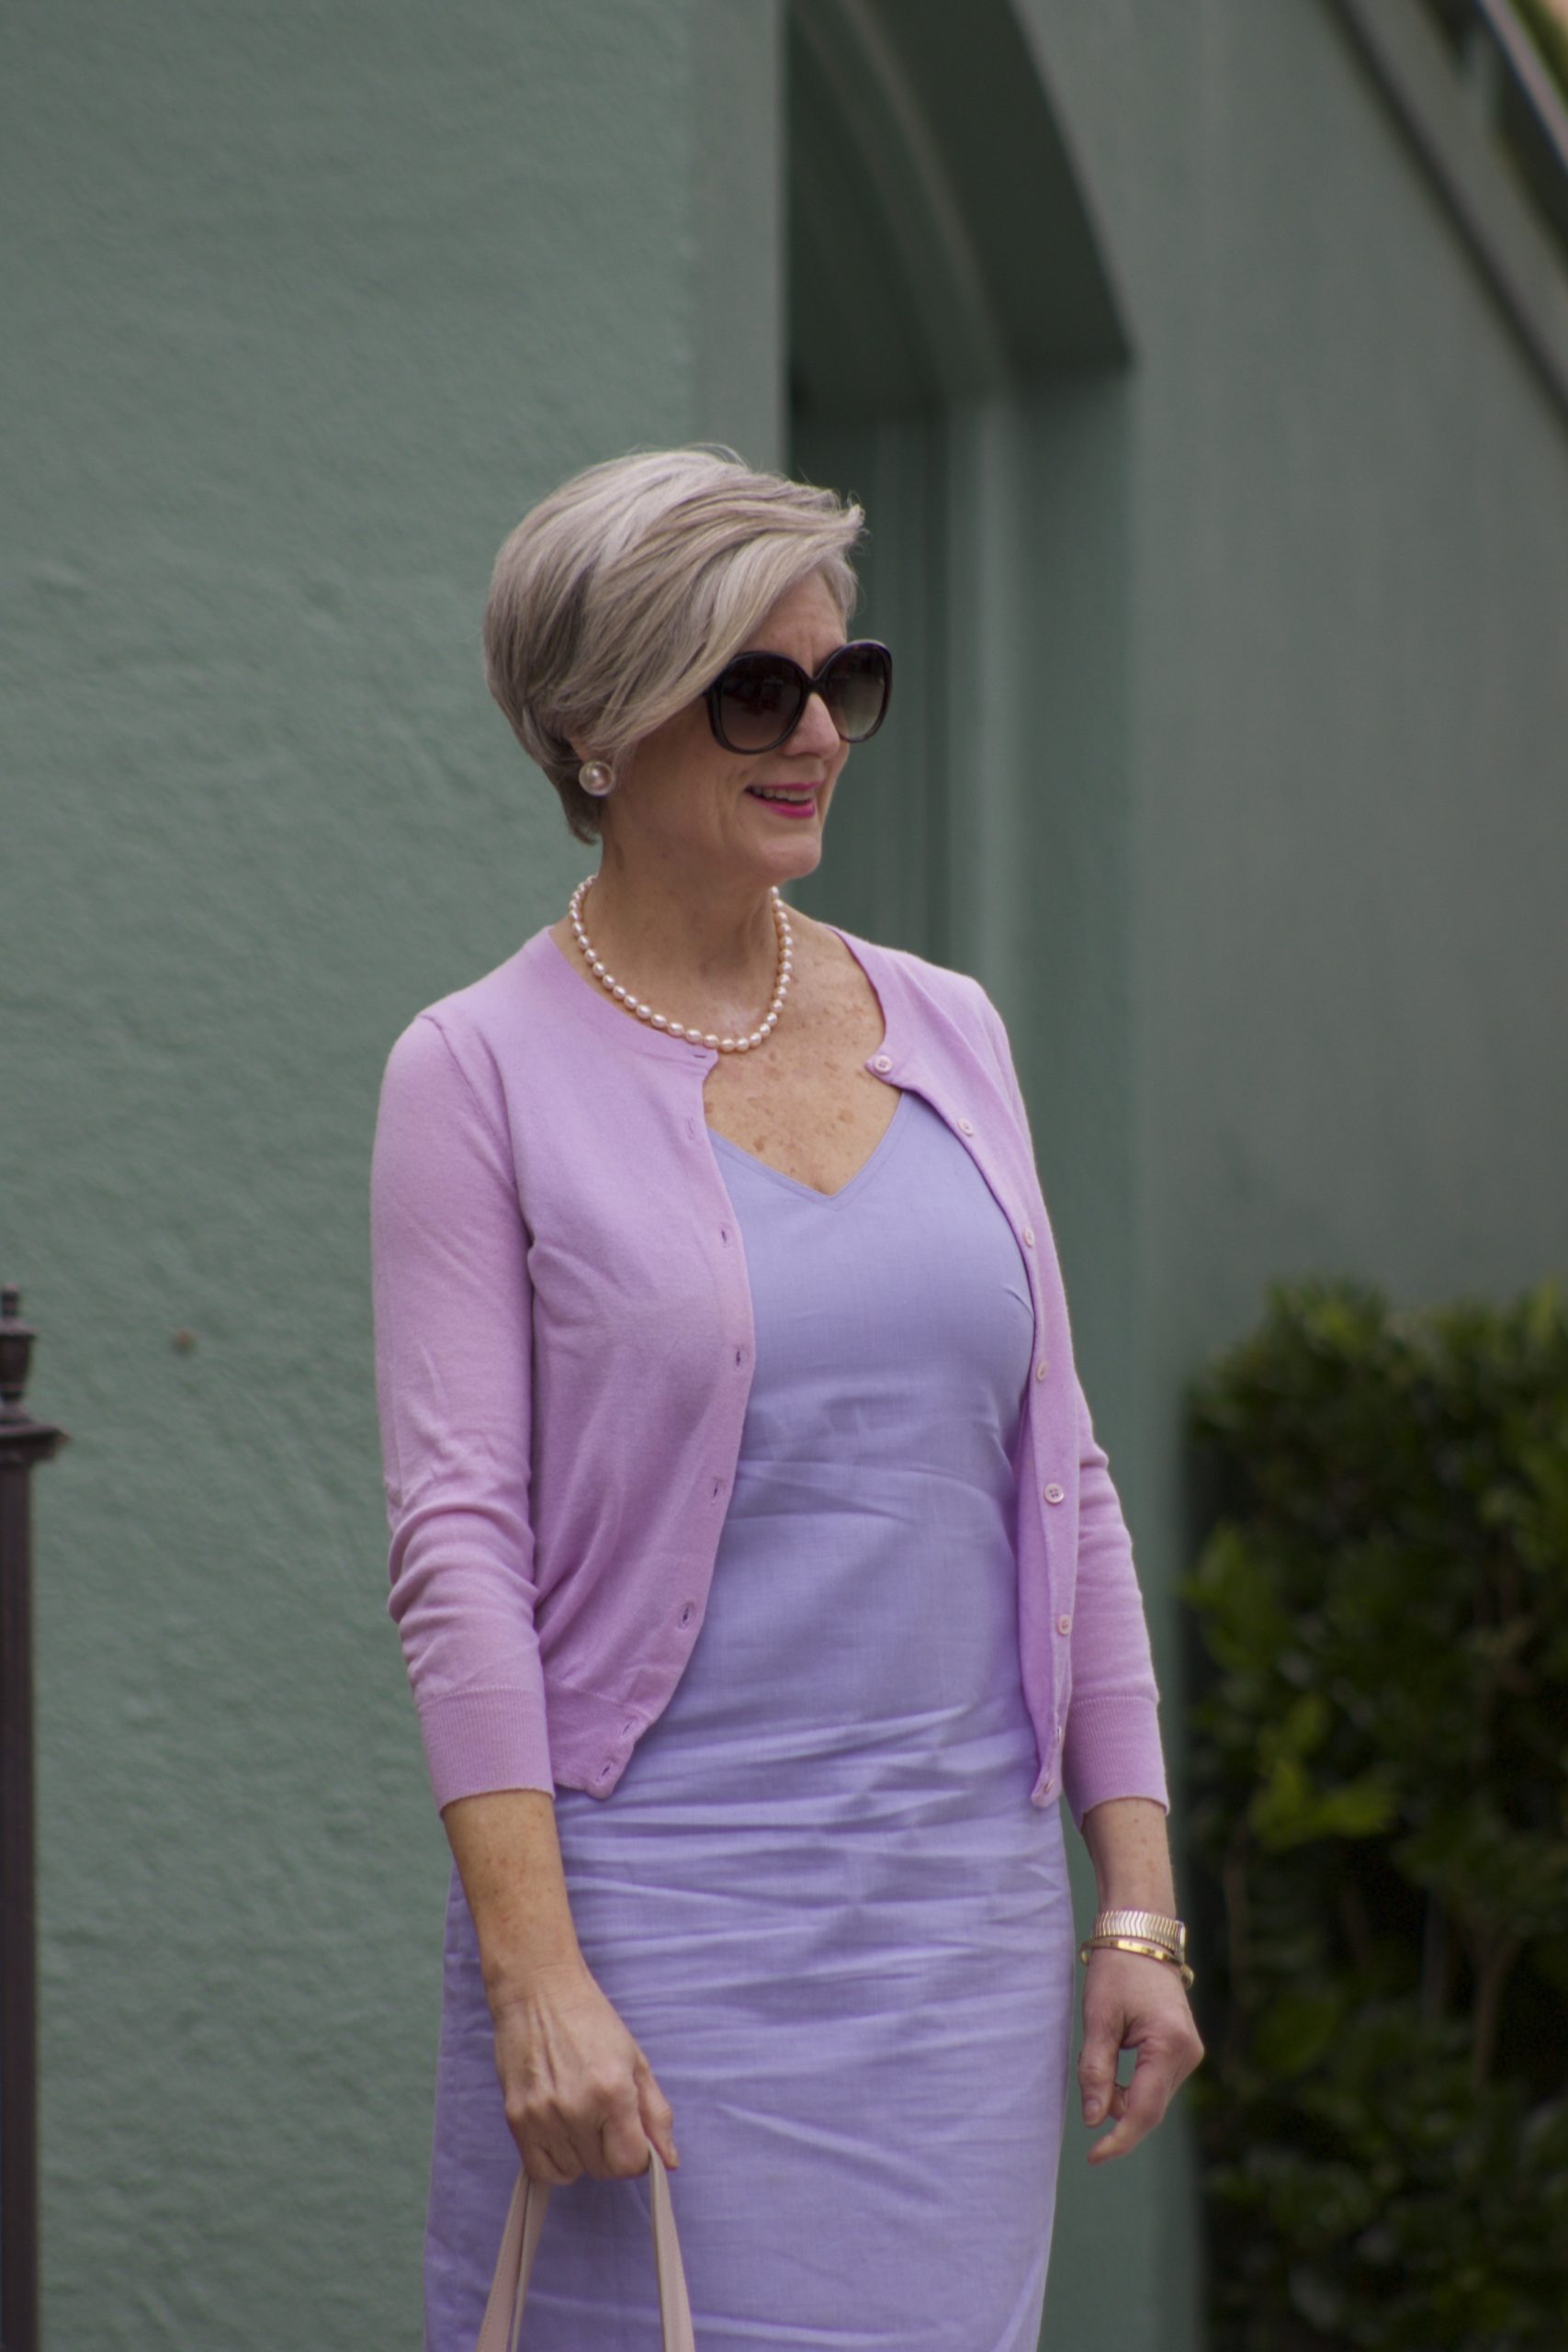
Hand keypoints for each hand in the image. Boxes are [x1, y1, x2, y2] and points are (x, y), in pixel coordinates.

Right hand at [490, 1959, 678, 2184]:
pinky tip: (560, 2133)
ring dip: (582, 2154)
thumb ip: (656, 2114)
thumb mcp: (635, 2060)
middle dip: (611, 2152)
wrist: (539, 1992)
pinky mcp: (516, 2119)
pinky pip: (541, 2170)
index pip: (630, 2162)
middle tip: (605, 2118)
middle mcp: (576, 2109)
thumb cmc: (590, 2020)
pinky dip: (555, 2162)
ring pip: (573, 2171)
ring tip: (579, 2114)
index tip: (632, 2136)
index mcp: (613, 2091)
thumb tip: (668, 2161)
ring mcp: (542, 2117)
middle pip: (603, 2169)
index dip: (637, 2154)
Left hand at [1077, 1948, 1202, 2164]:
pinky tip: (1117, 2068)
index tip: (1093, 2156)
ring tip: (1102, 2065)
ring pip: (1155, 2098)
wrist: (1140, 1935)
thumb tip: (1093, 2119)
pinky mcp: (1184, 2049)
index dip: (1119, 2139)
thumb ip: (1096, 2070)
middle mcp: (1188, 2054)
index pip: (1145, 2111)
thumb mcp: (1098, 2018)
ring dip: (1126, 2100)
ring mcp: (1190, 2052)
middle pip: (1152, 2109)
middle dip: (1119, 2117)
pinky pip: (1158, 2083)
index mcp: (1169, 2046)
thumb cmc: (1117, 1970)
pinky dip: (1135, 2087)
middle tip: (1088, 2104)